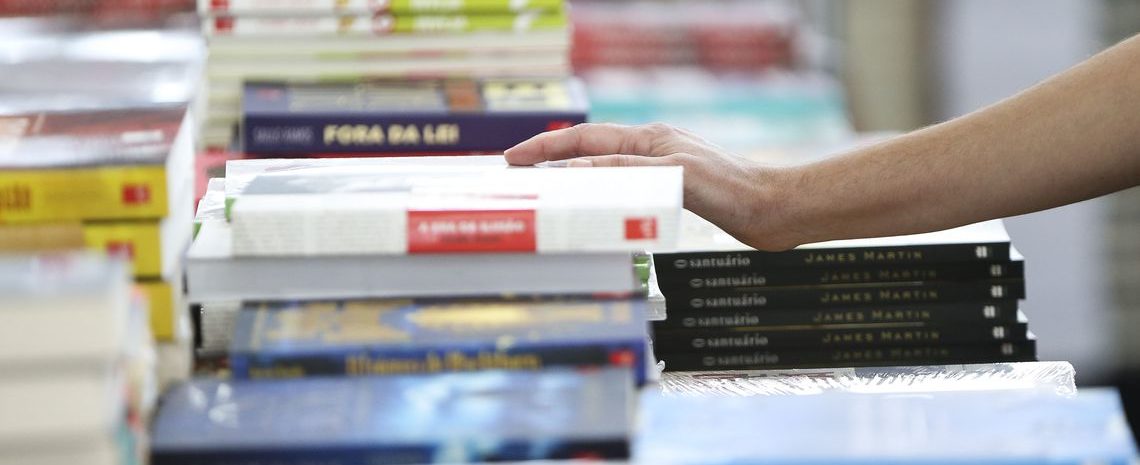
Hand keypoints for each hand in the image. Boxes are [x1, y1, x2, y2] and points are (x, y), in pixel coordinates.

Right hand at [504, 123, 800, 250]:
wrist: (774, 210)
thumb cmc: (733, 191)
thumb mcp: (673, 176)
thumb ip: (624, 171)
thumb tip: (575, 169)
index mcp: (649, 140)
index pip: (585, 141)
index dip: (547, 148)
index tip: (515, 158)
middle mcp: (652, 151)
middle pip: (589, 151)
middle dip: (551, 159)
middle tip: (517, 172)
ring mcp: (661, 169)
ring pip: (603, 171)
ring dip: (572, 178)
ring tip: (544, 191)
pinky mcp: (673, 191)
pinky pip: (622, 189)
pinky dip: (598, 196)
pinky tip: (591, 208)